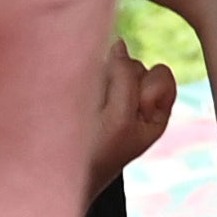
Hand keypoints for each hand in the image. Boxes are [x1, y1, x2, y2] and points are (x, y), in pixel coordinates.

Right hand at [85, 44, 180, 187]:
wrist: (56, 173)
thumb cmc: (95, 155)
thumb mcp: (120, 118)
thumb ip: (125, 77)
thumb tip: (118, 43)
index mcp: (155, 114)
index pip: (160, 74)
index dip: (146, 86)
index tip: (131, 110)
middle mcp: (135, 102)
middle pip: (136, 66)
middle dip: (120, 82)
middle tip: (103, 114)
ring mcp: (110, 96)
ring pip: (112, 65)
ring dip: (100, 79)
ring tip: (88, 109)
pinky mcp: (86, 91)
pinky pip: (91, 69)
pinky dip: (86, 78)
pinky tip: (79, 101)